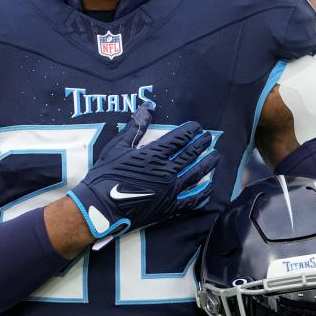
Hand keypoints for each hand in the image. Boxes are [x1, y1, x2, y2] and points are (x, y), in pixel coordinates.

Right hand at [68, 103, 218, 239]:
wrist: (100, 207)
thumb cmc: (106, 175)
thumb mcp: (117, 147)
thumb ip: (135, 127)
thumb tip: (148, 107)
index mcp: (154, 154)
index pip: (179, 138)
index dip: (191, 130)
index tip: (197, 127)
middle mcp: (167, 171)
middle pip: (191, 154)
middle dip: (202, 144)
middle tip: (209, 138)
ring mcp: (170, 190)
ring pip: (196, 174)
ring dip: (208, 164)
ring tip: (216, 157)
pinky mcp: (169, 208)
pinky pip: (192, 200)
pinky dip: (203, 193)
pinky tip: (209, 187)